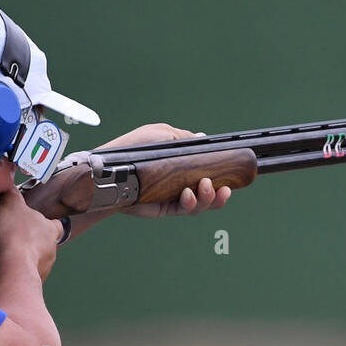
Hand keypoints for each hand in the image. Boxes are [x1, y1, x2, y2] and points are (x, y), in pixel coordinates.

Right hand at [0, 185, 61, 285]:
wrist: (13, 270)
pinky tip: (5, 269)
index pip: (56, 225)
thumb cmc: (15, 235)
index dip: (49, 223)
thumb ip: (12, 195)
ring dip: (25, 258)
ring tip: (8, 255)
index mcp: (50, 230)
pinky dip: (18, 272)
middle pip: (45, 244)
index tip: (40, 223)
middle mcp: (52, 251)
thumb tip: (10, 187)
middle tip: (16, 239)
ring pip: (37, 261)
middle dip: (33, 242)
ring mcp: (44, 269)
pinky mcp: (33, 282)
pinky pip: (26, 275)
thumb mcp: (10, 205)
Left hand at [94, 123, 234, 218]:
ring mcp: (174, 197)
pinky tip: (188, 195)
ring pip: (200, 205)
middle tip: (223, 189)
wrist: (109, 170)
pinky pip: (184, 210)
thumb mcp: (161, 135)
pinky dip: (190, 204)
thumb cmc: (131, 149)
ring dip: (208, 199)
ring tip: (206, 188)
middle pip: (210, 193)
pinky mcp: (164, 208)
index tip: (235, 175)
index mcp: (184, 165)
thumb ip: (183, 139)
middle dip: (220, 194)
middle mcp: (182, 182)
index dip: (224, 175)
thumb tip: (202, 138)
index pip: (210, 171)